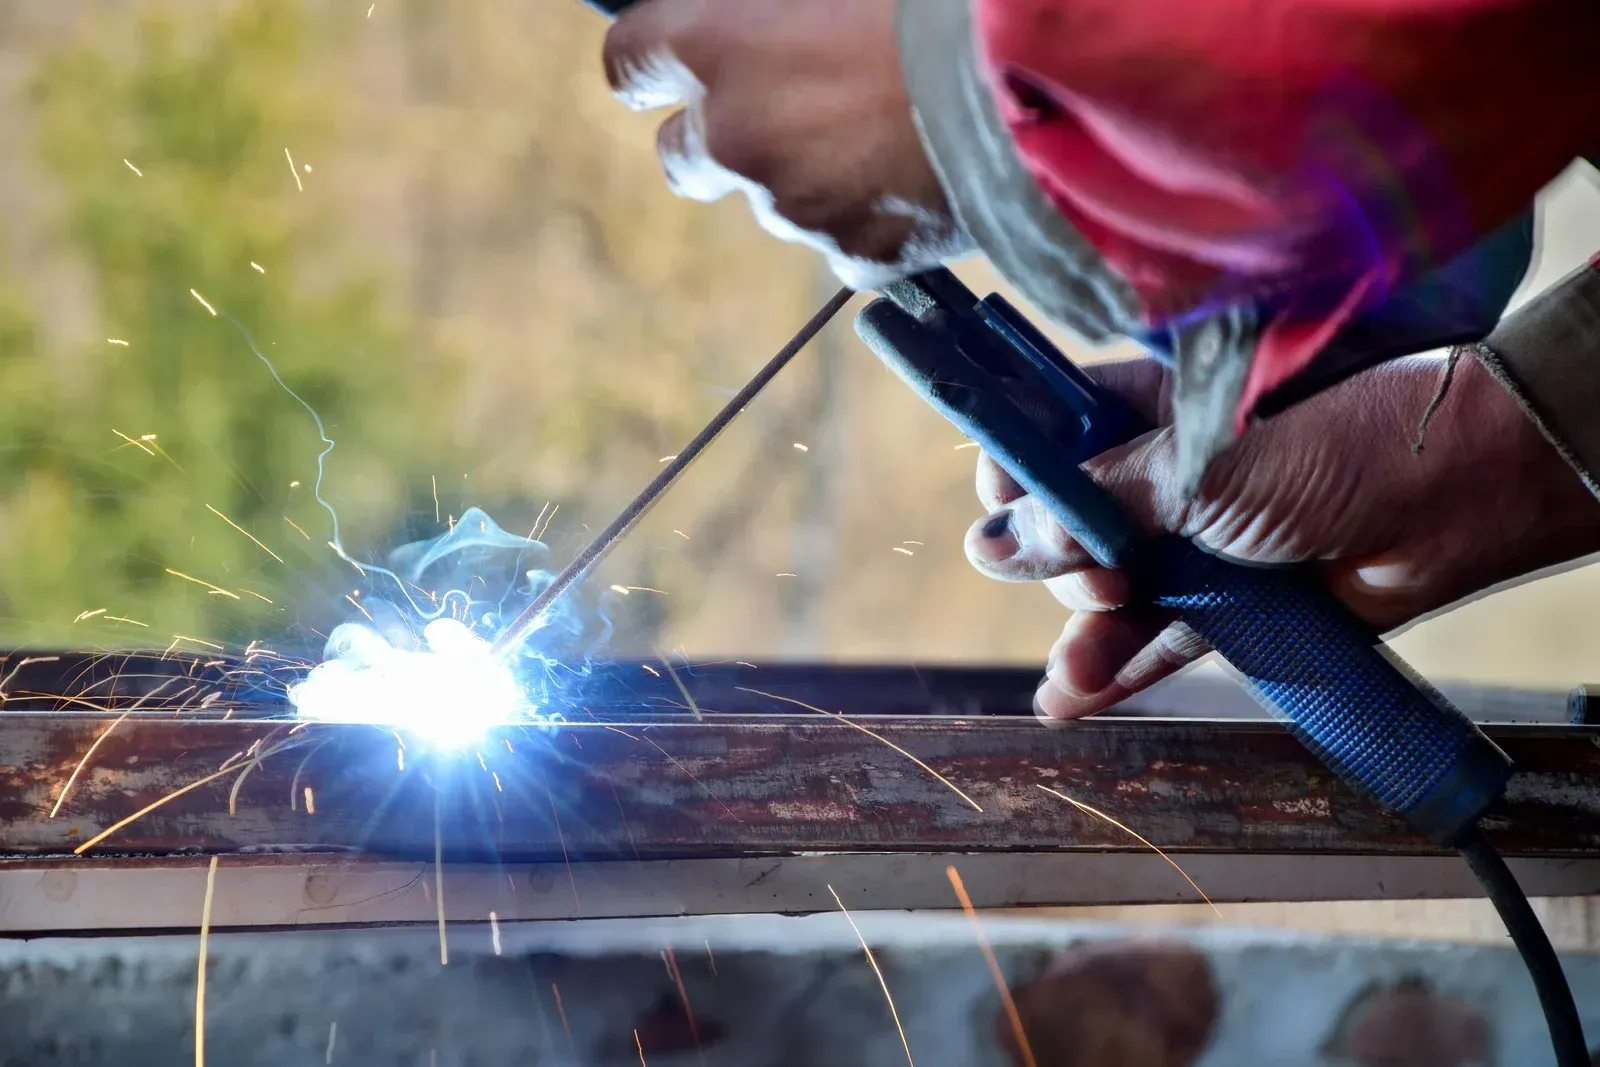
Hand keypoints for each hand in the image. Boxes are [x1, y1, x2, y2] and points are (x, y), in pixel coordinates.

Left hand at [602, 0, 963, 287]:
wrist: (1034, 72)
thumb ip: (771, 4)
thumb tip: (758, 17)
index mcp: (714, 42)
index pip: (629, 62)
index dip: (651, 63)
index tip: (671, 61)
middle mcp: (735, 133)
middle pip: (681, 155)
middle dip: (717, 135)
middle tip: (775, 108)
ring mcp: (793, 205)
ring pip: (770, 199)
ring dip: (802, 174)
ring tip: (875, 135)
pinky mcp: (854, 253)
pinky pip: (842, 240)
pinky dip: (867, 216)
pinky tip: (915, 176)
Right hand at [965, 354, 1599, 721]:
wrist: (1454, 499)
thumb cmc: (1333, 446)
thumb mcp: (1197, 470)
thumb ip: (1095, 506)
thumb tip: (993, 544)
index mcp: (1151, 408)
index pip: (1053, 434)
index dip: (1020, 470)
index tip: (1005, 504)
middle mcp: (1166, 475)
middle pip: (1072, 524)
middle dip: (1061, 560)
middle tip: (1102, 576)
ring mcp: (1198, 543)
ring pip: (1111, 592)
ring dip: (1083, 631)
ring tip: (1075, 669)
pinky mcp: (1232, 606)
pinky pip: (1159, 640)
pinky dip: (1116, 671)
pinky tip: (1067, 699)